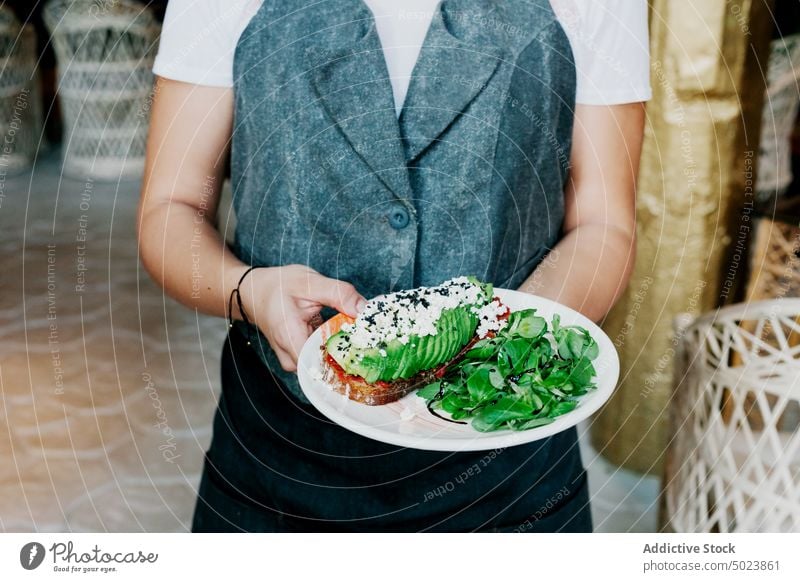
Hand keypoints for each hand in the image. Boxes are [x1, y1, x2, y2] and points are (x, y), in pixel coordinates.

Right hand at [238, 264, 366, 371]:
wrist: (255, 292)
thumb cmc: (278, 286)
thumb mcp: (309, 281)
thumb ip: (338, 294)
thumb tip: (364, 309)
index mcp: (290, 337)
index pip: (321, 366)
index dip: (347, 358)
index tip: (366, 347)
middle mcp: (290, 356)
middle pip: (327, 367)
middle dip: (350, 353)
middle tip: (369, 338)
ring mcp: (294, 360)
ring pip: (325, 365)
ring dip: (343, 351)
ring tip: (358, 335)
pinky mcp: (299, 358)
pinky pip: (321, 359)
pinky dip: (335, 348)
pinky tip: (345, 335)